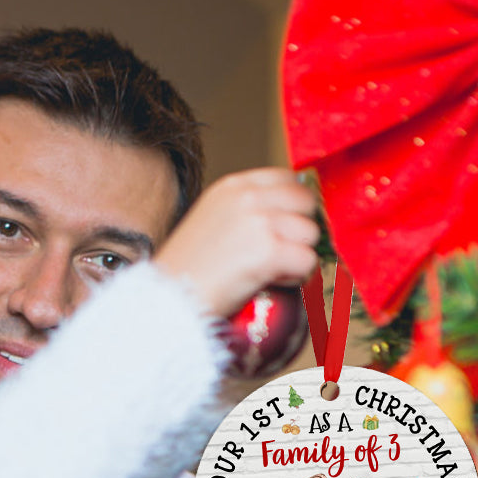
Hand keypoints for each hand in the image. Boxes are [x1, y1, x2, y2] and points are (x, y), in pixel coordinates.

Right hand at [154, 168, 319, 317]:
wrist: (167, 299)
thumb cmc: (185, 271)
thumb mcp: (210, 221)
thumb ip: (244, 211)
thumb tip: (284, 215)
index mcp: (232, 186)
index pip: (287, 178)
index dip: (293, 206)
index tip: (284, 228)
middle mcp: (247, 197)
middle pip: (305, 203)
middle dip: (299, 230)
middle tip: (278, 253)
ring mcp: (259, 222)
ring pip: (310, 233)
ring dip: (297, 256)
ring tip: (269, 271)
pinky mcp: (268, 251)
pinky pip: (307, 261)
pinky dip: (295, 277)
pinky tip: (269, 283)